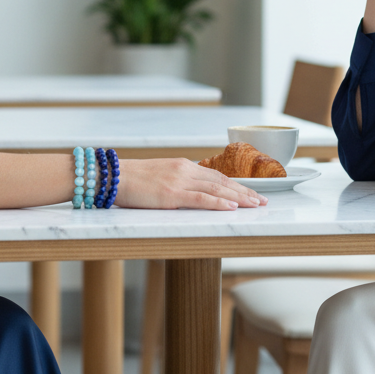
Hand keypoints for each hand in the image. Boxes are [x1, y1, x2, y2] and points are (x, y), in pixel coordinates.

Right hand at [115, 158, 268, 210]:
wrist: (111, 176)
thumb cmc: (130, 181)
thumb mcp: (158, 177)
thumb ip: (176, 183)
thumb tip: (189, 193)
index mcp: (183, 166)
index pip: (217, 176)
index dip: (237, 185)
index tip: (252, 193)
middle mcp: (185, 170)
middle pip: (223, 182)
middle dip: (245, 192)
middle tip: (263, 201)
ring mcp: (179, 182)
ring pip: (217, 190)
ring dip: (240, 198)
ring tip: (256, 206)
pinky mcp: (172, 195)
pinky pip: (201, 199)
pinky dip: (220, 203)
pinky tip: (233, 207)